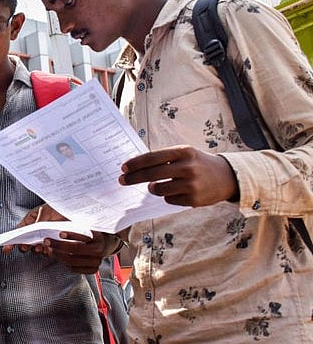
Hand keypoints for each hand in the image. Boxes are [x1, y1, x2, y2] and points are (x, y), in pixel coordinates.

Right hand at [1, 204, 65, 253]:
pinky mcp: (55, 242)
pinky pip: (49, 250)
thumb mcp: (45, 210)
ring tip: (39, 247)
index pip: (18, 231)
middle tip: (24, 247)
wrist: (74, 210)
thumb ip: (37, 220)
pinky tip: (48, 248)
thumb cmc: (58, 206)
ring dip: (36, 249)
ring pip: (36, 248)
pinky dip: (48, 251)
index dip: (12, 241)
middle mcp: (37, 230)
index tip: (7, 248)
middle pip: (26, 242)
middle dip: (24, 246)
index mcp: (31, 220)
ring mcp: (45, 237)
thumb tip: (32, 229)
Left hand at [39, 231, 120, 273]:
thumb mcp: (88, 225)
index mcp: (98, 238)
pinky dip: (64, 263)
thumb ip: (77, 223)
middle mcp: (99, 251)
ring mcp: (96, 262)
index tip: (60, 233)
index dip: (71, 235)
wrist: (105, 244)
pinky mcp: (92, 269)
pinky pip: (74, 269)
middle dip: (58, 245)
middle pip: (76, 249)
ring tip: (49, 249)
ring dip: (58, 255)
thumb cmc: (92, 232)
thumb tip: (60, 213)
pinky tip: (58, 256)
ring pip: (73, 261)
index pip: (84, 238)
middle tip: (47, 241)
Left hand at [119, 145, 237, 206]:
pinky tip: (176, 191)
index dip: (135, 164)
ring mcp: (191, 184)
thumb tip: (136, 166)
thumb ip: (164, 159)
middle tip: (122, 180)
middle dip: (133, 178)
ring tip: (155, 186)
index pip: (152, 157)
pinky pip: (169, 199)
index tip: (123, 168)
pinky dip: (167, 196)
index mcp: (183, 152)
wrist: (227, 177)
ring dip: (152, 188)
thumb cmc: (198, 163)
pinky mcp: (194, 199)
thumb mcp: (184, 154)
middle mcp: (187, 167)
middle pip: (151, 174)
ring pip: (158, 189)